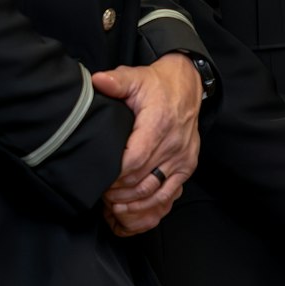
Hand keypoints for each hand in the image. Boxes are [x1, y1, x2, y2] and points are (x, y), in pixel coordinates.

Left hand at [93, 54, 202, 236]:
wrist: (187, 88)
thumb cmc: (157, 86)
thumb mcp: (135, 77)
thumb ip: (116, 81)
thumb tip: (97, 80)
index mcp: (158, 124)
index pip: (134, 160)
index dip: (114, 174)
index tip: (99, 177)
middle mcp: (173, 145)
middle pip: (141, 180)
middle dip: (117, 191)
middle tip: (99, 193)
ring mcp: (182, 158)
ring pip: (154, 193)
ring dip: (131, 203)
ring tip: (111, 203)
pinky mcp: (187, 167)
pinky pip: (169, 196)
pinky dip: (149, 207)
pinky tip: (132, 208)